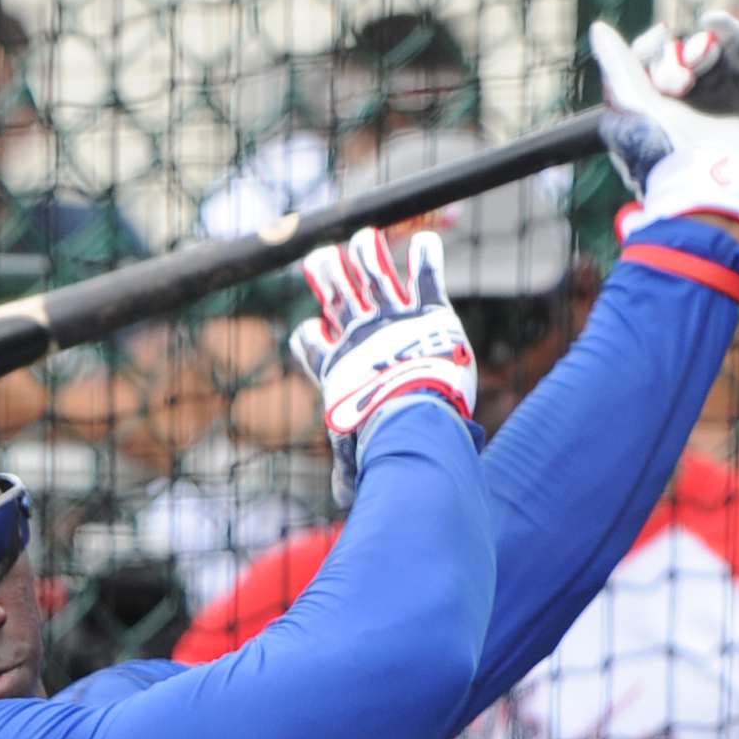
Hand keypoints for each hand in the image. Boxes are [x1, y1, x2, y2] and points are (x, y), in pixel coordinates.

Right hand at [289, 225, 476, 508]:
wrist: (409, 426)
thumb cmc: (376, 452)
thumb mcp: (352, 470)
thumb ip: (348, 473)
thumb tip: (343, 498)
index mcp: (336, 371)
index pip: (308, 343)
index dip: (308, 339)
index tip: (312, 337)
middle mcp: (359, 338)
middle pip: (334, 293)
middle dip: (328, 273)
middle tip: (323, 259)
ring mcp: (393, 319)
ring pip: (373, 271)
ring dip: (368, 253)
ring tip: (367, 240)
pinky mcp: (430, 312)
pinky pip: (425, 274)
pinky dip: (425, 257)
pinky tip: (426, 244)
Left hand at [591, 11, 738, 247]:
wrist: (713, 183)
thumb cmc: (664, 151)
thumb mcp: (633, 103)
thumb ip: (619, 66)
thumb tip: (598, 28)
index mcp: (651, 107)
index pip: (651, 59)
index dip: (652, 45)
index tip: (659, 38)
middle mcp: (683, 102)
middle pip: (681, 52)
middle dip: (678, 53)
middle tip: (682, 80)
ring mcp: (716, 98)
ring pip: (710, 48)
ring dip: (702, 46)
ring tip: (702, 62)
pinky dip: (728, 33)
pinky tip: (714, 22)